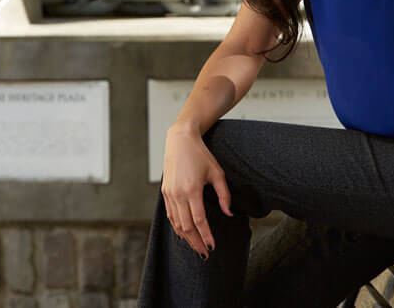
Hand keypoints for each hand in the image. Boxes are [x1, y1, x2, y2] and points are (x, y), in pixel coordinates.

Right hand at [161, 125, 233, 259]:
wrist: (180, 140)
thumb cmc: (201, 155)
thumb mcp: (217, 173)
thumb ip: (224, 195)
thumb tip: (228, 213)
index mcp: (192, 189)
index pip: (199, 220)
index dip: (206, 236)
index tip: (212, 247)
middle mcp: (178, 194)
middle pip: (187, 226)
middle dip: (196, 242)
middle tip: (205, 254)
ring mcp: (169, 194)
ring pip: (176, 223)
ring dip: (186, 237)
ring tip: (196, 247)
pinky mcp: (164, 192)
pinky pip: (170, 215)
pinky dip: (176, 227)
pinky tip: (183, 234)